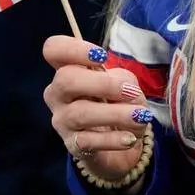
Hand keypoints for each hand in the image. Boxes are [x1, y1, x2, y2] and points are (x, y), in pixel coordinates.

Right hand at [42, 35, 152, 184]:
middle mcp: (58, 94)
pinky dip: (113, 139)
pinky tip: (130, 138)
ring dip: (115, 113)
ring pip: (80, 112)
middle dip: (102, 83)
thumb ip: (123, 79)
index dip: (73, 48)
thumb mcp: (125, 85)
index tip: (102, 56)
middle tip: (130, 91)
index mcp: (68, 70)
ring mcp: (62, 121)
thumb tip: (125, 89)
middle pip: (65, 79)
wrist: (119, 146)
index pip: (54, 50)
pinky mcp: (73, 146)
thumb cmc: (118, 105)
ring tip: (140, 116)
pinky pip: (89, 141)